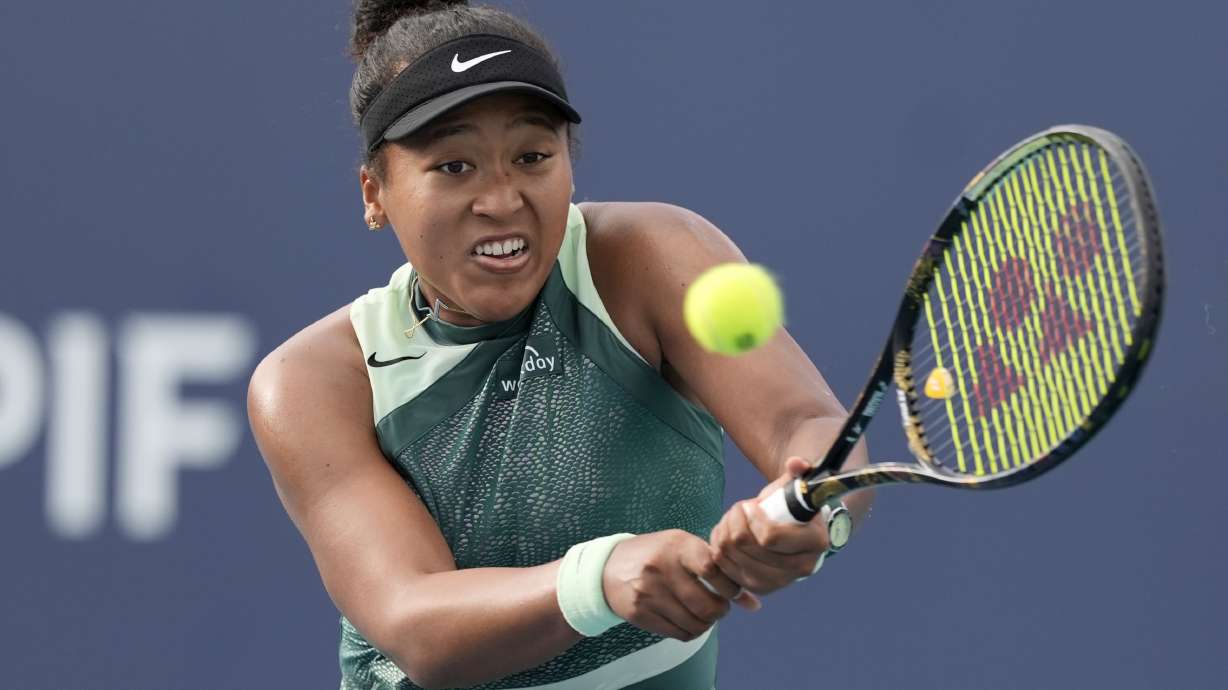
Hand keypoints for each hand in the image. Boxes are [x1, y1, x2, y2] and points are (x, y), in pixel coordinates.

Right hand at [602, 529, 758, 641]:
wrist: (608, 569)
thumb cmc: (656, 554)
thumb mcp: (684, 549)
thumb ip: (717, 569)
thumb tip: (753, 604)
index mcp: (676, 545)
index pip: (712, 569)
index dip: (730, 586)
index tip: (731, 590)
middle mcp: (661, 568)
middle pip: (707, 605)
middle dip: (721, 611)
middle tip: (720, 606)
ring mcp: (649, 593)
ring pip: (695, 624)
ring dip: (708, 623)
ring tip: (705, 613)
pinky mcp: (641, 613)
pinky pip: (679, 633)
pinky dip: (692, 631)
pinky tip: (689, 620)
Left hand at [709, 457, 830, 594]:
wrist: (794, 530)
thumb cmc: (794, 505)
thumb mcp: (797, 485)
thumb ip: (799, 471)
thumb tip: (796, 463)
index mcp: (816, 542)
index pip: (770, 537)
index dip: (753, 518)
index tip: (751, 505)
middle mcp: (802, 568)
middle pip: (746, 546)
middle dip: (735, 521)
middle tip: (739, 508)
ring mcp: (779, 582)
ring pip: (732, 556)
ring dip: (725, 531)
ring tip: (732, 519)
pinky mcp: (759, 587)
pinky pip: (725, 568)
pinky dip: (720, 547)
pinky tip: (726, 534)